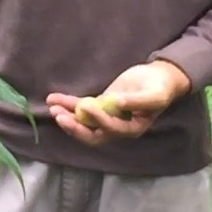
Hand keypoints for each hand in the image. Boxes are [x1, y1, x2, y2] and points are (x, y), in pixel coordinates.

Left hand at [45, 60, 193, 146]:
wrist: (159, 78)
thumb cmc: (158, 88)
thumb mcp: (153, 95)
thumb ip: (136, 102)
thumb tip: (116, 104)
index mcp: (131, 129)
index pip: (111, 129)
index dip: (97, 120)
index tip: (86, 107)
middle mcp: (116, 127)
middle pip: (92, 134)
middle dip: (75, 127)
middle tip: (60, 117)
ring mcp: (107, 117)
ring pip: (83, 122)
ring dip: (67, 116)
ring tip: (52, 107)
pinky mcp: (100, 105)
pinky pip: (82, 107)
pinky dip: (68, 104)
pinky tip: (53, 99)